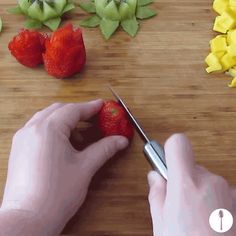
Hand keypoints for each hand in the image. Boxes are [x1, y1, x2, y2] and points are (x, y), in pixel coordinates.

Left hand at [0, 100, 128, 235]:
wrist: (28, 219)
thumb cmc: (56, 194)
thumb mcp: (85, 167)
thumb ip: (104, 149)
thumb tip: (120, 140)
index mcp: (48, 129)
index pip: (73, 110)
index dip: (90, 107)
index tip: (102, 106)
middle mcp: (32, 129)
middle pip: (59, 110)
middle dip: (78, 112)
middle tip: (94, 118)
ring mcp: (22, 138)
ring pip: (47, 118)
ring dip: (65, 120)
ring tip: (80, 135)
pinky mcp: (19, 149)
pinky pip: (38, 129)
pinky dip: (53, 129)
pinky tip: (64, 143)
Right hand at [148, 134, 235, 235]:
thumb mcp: (161, 223)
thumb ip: (157, 193)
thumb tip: (155, 177)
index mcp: (186, 183)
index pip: (178, 143)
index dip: (170, 149)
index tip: (166, 162)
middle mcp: (210, 181)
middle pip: (191, 164)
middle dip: (182, 177)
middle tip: (177, 200)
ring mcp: (228, 190)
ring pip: (205, 179)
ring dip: (197, 190)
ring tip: (194, 217)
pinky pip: (219, 191)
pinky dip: (212, 200)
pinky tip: (209, 221)